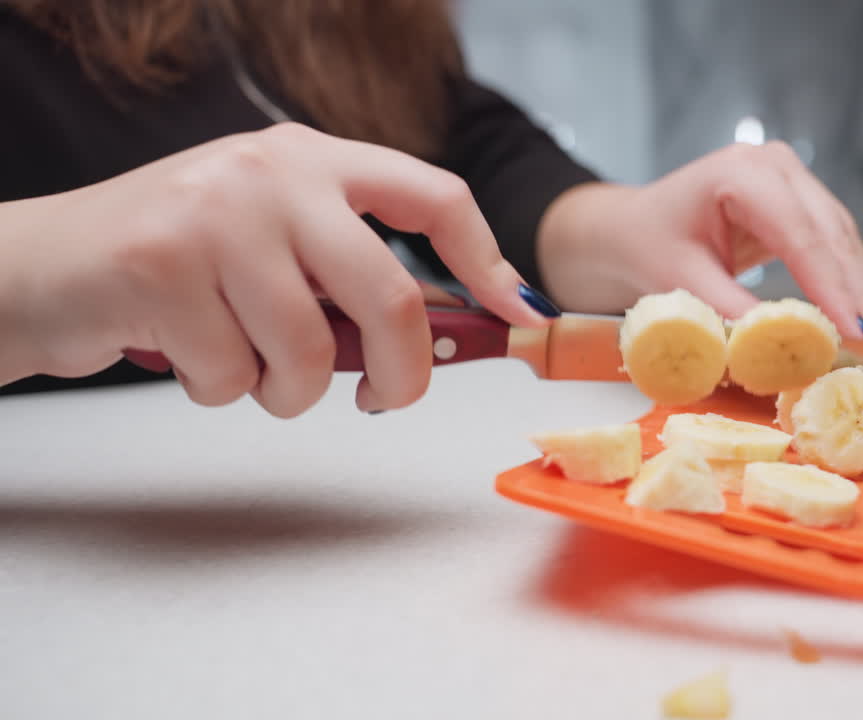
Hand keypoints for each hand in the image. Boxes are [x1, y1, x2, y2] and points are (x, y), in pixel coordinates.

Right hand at [0, 123, 551, 415]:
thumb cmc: (173, 264)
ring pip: (309, 353)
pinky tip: (183, 353)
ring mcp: (217, 215)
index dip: (487, 259)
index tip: (513, 312)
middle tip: (381, 397)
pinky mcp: (162, 267)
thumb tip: (451, 330)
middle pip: (391, 296)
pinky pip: (236, 377)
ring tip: (245, 368)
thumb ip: (345, 269)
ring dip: (286, 392)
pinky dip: (219, 390)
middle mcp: (272, 173)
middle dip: (402, 374)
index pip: (433, 195)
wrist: (39, 265)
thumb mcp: (269, 237)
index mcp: (311, 159)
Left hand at [536, 141, 862, 340]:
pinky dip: (854, 286)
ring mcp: (794, 180)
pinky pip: (837, 247)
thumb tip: (788, 349)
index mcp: (742, 173)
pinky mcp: (802, 204)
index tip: (856, 334)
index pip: (801, 236)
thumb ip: (733, 314)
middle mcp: (776, 167)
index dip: (832, 289)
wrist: (632, 229)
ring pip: (843, 242)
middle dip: (858, 297)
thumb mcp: (682, 284)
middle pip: (831, 237)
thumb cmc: (647, 248)